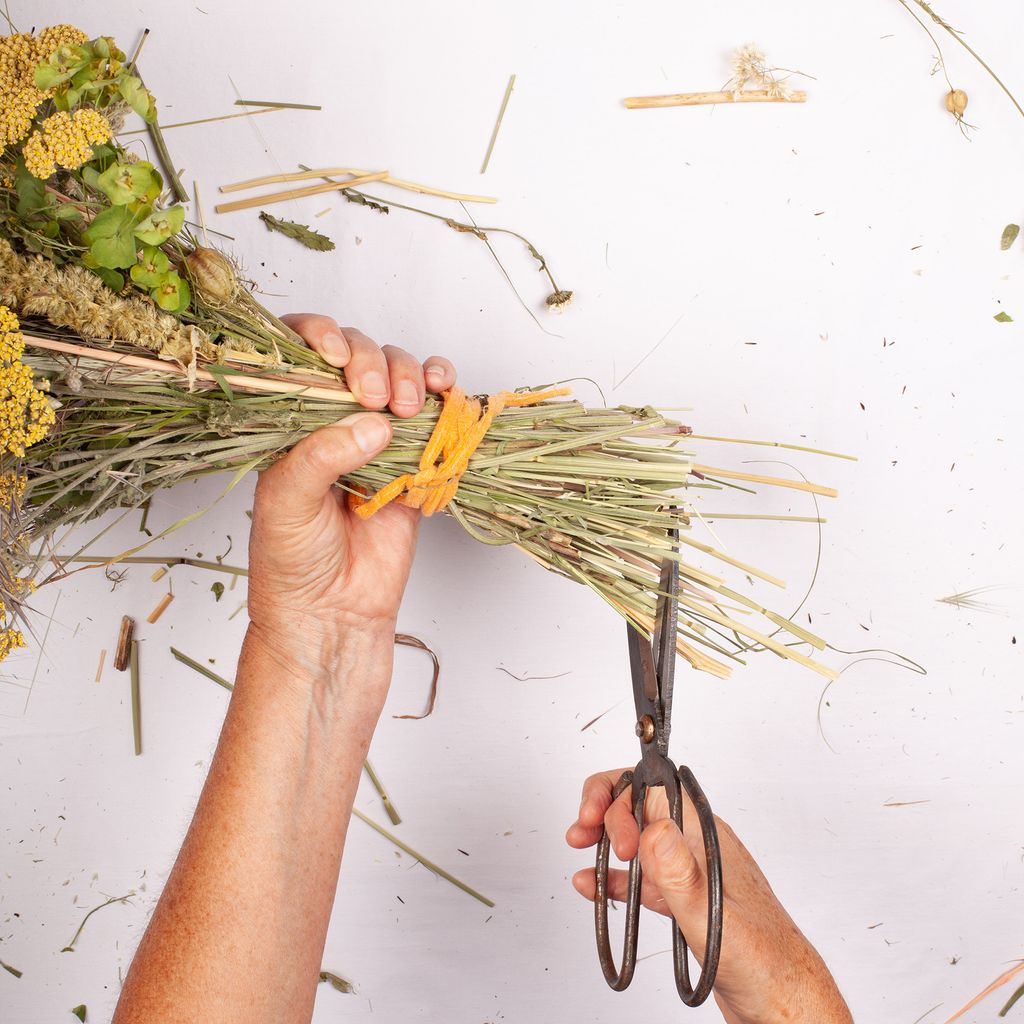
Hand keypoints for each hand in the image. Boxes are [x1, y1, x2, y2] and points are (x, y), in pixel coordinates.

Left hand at [246, 314, 454, 678]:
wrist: (332, 616)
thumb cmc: (291, 563)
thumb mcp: (285, 501)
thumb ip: (320, 455)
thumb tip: (372, 422)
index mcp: (290, 422)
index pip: (298, 356)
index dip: (318, 337)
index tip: (333, 356)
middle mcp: (334, 421)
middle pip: (359, 356)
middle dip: (371, 362)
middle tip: (373, 396)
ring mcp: (378, 440)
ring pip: (401, 376)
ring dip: (410, 375)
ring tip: (409, 406)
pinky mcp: (416, 463)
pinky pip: (437, 416)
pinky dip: (446, 396)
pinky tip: (444, 393)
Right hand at [566, 770, 852, 1023]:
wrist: (784, 1002)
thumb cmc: (766, 962)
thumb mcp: (711, 916)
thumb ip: (679, 873)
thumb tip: (653, 829)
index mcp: (707, 836)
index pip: (654, 789)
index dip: (619, 798)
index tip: (600, 827)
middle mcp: (697, 846)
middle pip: (642, 805)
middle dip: (605, 809)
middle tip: (582, 833)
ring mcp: (689, 872)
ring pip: (638, 838)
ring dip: (605, 837)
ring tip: (578, 844)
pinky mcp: (683, 901)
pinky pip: (640, 878)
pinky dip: (613, 877)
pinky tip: (592, 884)